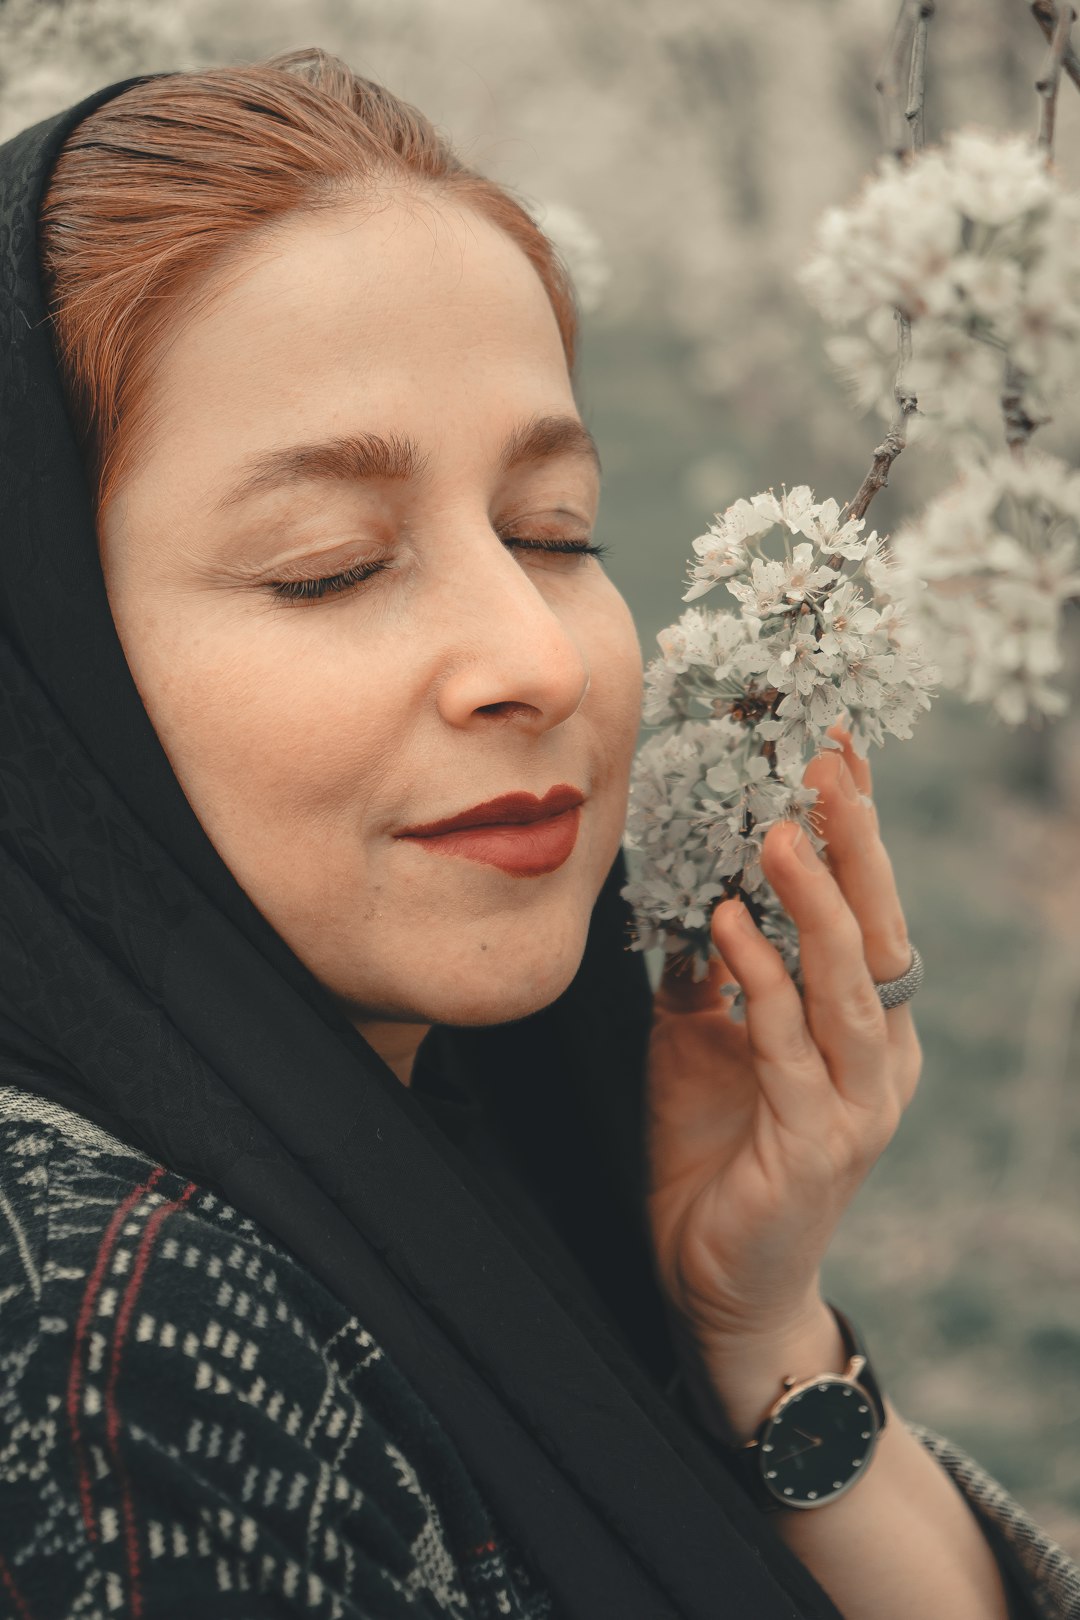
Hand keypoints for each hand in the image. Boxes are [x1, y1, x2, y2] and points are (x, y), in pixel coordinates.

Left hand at [644, 722, 922, 1365]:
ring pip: (850, 984)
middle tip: (824, 764)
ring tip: (780, 831)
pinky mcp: (818, 1147)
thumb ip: (708, 972)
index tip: (834, 750)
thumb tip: (684, 887)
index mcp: (863, 1024)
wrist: (716, 1280)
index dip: (856, 831)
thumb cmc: (717, 1151)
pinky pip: (789, 1048)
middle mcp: (880, 1056)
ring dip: (815, 903)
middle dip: (855, 844)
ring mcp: (858, 1104)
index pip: (870, 909)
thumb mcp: (701, 1041)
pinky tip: (729, 927)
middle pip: (881, 931)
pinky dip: (761, 983)